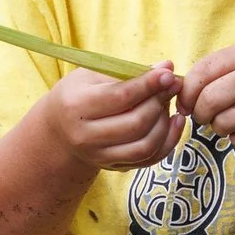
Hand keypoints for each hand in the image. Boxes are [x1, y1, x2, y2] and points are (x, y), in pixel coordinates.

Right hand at [39, 65, 183, 171]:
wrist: (60, 129)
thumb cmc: (79, 94)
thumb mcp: (93, 75)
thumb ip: (128, 71)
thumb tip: (166, 67)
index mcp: (76, 106)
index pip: (120, 97)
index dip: (148, 85)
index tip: (168, 74)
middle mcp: (85, 136)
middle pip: (135, 123)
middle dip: (160, 102)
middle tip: (172, 85)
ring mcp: (99, 156)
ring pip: (145, 145)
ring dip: (165, 123)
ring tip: (168, 103)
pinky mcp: (114, 167)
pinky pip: (150, 159)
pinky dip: (169, 141)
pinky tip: (174, 122)